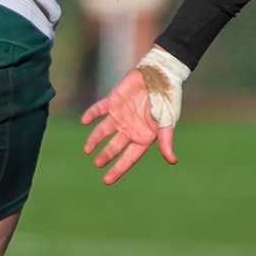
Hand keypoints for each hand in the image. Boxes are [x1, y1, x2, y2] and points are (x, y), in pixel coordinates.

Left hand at [80, 63, 179, 184]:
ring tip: (87, 150)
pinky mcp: (113, 101)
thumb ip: (166, 140)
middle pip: (114, 146)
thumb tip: (172, 161)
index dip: (118, 169)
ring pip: (103, 130)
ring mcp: (119, 115)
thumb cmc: (168, 100)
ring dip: (94, 139)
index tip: (106, 180)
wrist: (162, 75)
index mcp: (142, 137)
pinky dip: (91, 114)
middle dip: (106, 155)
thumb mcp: (167, 122)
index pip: (128, 157)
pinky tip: (84, 121)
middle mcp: (129, 129)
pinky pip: (99, 109)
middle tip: (97, 163)